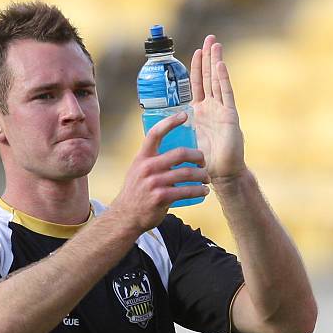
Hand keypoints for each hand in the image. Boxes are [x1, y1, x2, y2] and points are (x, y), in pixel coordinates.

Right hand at [111, 112, 209, 233]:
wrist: (126, 216)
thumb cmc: (135, 194)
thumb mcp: (137, 172)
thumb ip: (151, 162)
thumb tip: (171, 154)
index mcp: (142, 158)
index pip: (155, 134)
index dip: (170, 122)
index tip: (184, 115)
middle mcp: (147, 168)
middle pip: (179, 154)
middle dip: (197, 156)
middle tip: (203, 161)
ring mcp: (154, 183)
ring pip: (186, 173)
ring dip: (201, 176)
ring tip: (206, 178)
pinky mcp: (161, 197)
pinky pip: (185, 191)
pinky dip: (198, 191)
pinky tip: (203, 191)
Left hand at [190, 35, 246, 183]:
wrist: (220, 174)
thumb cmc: (204, 162)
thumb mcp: (186, 141)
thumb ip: (178, 131)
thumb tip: (159, 126)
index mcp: (201, 112)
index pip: (198, 85)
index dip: (197, 69)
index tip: (195, 51)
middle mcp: (212, 108)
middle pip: (210, 78)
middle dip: (208, 58)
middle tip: (209, 38)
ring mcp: (222, 110)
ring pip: (218, 81)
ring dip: (215, 62)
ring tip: (215, 43)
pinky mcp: (230, 117)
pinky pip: (226, 94)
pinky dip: (223, 79)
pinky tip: (220, 65)